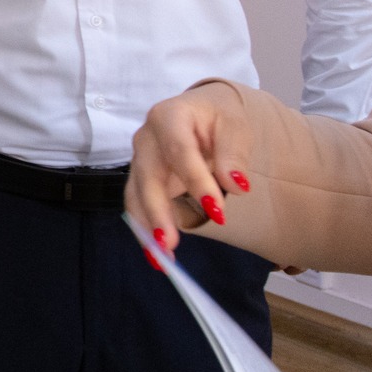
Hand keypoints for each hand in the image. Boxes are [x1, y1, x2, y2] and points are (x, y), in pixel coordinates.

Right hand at [126, 81, 252, 253]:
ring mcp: (140, 159)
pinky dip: (145, 230)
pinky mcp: (141, 178)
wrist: (202, 112)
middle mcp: (146, 138)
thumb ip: (233, 153)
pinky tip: (156, 254)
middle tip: (170, 244)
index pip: (179, 151)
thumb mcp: (235, 126)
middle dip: (157, 211)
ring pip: (136, 193)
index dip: (196, 181)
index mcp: (169, 116)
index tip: (218, 212)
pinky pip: (137, 204)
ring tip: (161, 258)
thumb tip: (236, 184)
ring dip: (146, 226)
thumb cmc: (218, 118)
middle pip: (147, 175)